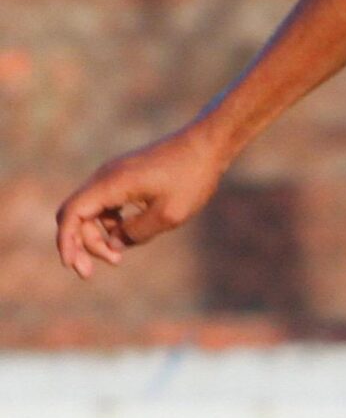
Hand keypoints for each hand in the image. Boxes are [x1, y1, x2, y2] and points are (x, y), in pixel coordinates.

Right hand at [55, 127, 227, 279]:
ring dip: (96, 236)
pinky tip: (125, 235)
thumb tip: (114, 245)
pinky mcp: (125, 177)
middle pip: (77, 215)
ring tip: (116, 259)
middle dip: (80, 244)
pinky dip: (109, 223)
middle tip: (90, 273)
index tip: (71, 265)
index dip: (67, 242)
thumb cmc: (191, 177)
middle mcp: (105, 177)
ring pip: (91, 211)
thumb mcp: (169, 214)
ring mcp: (114, 175)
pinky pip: (105, 204)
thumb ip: (137, 233)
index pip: (72, 214)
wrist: (207, 144)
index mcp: (110, 184)